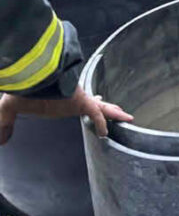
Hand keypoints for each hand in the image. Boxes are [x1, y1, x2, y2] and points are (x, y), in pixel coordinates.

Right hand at [0, 86, 133, 144]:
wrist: (30, 73)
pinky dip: (102, 122)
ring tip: (127, 118)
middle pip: (94, 104)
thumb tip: (0, 142)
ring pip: (100, 108)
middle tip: (117, 110)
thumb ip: (5, 125)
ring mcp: (78, 100)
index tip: (94, 102)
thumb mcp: (10, 108)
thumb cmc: (22, 87)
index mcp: (59, 100)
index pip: (76, 102)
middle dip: (105, 107)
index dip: (86, 103)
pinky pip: (95, 114)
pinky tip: (106, 133)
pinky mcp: (81, 101)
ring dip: (113, 112)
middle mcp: (71, 99)